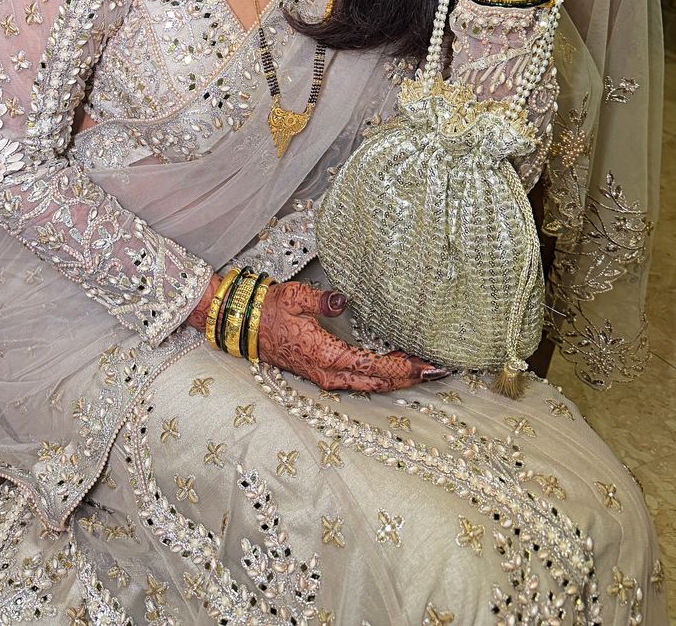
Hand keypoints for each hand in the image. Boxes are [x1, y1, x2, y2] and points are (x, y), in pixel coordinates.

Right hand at [257, 281, 446, 390]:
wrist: (245, 326)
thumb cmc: (270, 309)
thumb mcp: (295, 297)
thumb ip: (322, 299)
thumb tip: (342, 299)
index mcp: (325, 354)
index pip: (372, 366)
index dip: (401, 367)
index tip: (425, 365)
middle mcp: (328, 372)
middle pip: (377, 382)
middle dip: (408, 377)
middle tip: (437, 370)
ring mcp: (325, 377)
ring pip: (369, 385)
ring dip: (396, 379)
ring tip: (422, 370)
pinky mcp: (322, 374)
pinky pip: (358, 382)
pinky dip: (380, 378)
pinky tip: (393, 370)